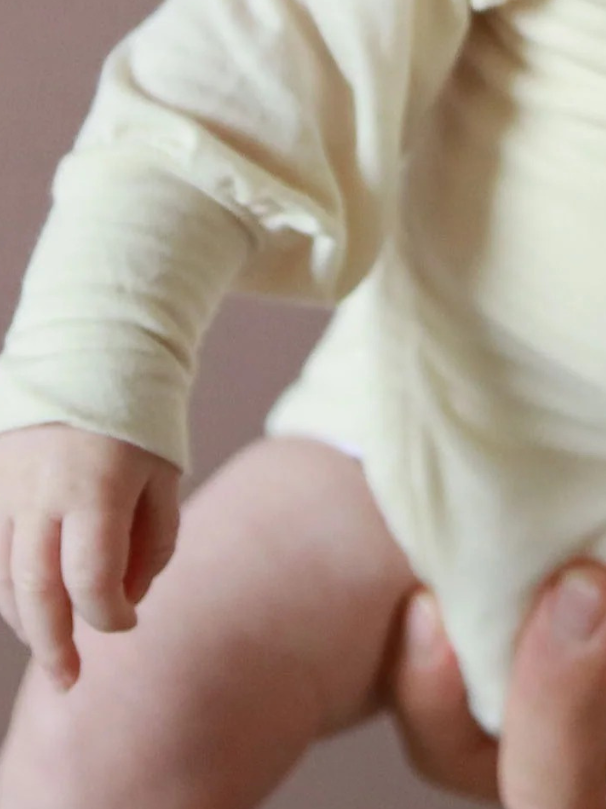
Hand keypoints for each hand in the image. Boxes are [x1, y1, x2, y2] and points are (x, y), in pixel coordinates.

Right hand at [0, 423, 179, 688]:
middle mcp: (42, 491)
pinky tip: (26, 605)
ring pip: (1, 575)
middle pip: (34, 589)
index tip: (129, 619)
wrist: (91, 349)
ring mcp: (7, 486)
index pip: (93, 577)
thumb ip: (155, 539)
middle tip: (69, 680)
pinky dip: (4, 585)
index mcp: (97, 486)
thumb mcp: (165, 472)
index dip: (111, 613)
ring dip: (24, 620)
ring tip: (52, 645)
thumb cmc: (139, 418)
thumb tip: (130, 596)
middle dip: (52, 644)